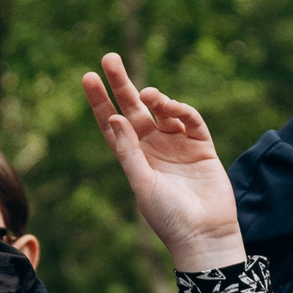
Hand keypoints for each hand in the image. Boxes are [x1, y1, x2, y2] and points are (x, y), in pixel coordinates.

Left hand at [81, 56, 245, 272]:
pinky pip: (190, 120)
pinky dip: (181, 110)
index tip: (88, 77)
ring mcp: (177, 145)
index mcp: (133, 157)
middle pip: (134, 108)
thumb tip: (115, 118)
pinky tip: (171, 107)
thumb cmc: (168, 216)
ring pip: (162, 110)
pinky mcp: (201, 146)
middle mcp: (153, 147)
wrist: (204, 234)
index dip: (100, 100)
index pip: (112, 122)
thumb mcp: (141, 184)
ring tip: (148, 95)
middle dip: (122, 83)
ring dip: (154, 98)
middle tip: (109, 58)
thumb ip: (128, 151)